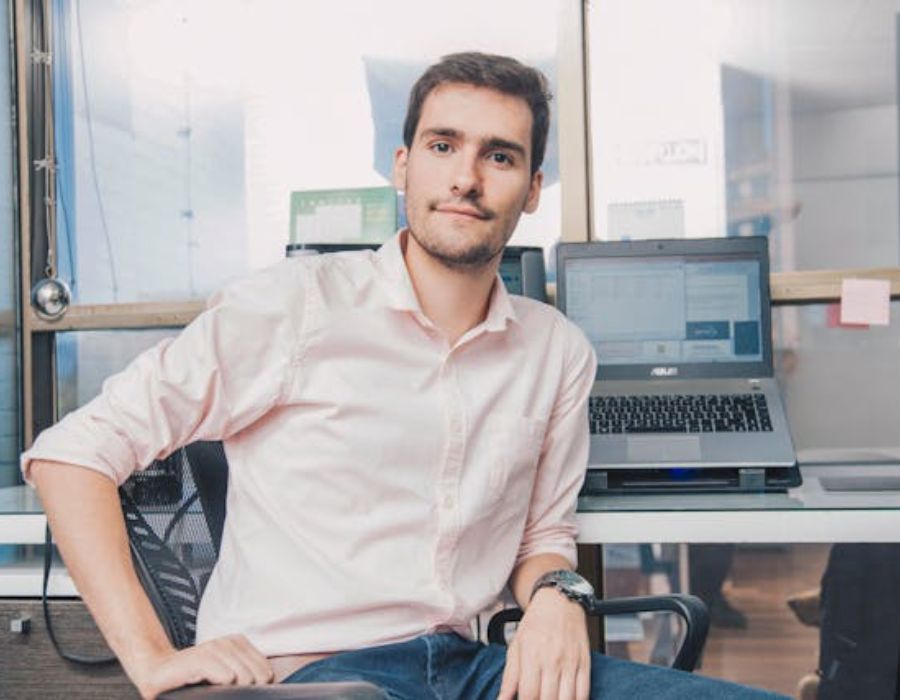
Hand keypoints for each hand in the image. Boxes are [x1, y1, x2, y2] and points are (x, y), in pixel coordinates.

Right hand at [131, 634, 274, 699]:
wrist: (158, 673)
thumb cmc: (193, 678)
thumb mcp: (224, 673)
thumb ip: (246, 674)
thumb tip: (268, 682)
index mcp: (238, 643)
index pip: (266, 671)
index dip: (257, 686)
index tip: (239, 689)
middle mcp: (228, 642)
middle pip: (256, 676)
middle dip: (244, 689)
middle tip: (224, 690)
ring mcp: (213, 648)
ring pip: (242, 677)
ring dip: (230, 690)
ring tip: (213, 689)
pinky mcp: (200, 658)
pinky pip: (225, 676)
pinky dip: (221, 684)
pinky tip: (209, 686)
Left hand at [498, 588, 590, 699]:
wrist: (560, 601)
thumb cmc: (536, 623)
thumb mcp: (516, 645)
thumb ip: (510, 676)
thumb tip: (502, 699)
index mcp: (532, 655)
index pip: (528, 694)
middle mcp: (552, 660)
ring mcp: (570, 662)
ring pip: (566, 699)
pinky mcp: (585, 663)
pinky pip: (583, 693)